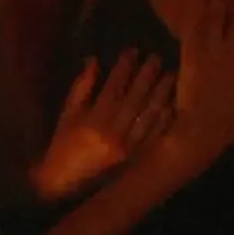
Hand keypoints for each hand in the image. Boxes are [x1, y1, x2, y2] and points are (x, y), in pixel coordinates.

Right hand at [32, 51, 174, 203]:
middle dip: (147, 76)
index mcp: (93, 120)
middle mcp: (112, 133)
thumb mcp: (68, 114)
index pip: (113, 87)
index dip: (124, 67)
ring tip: (170, 76)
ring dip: (161, 94)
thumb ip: (81, 87)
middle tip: (157, 58)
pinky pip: (154, 136)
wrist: (65, 183)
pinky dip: (163, 120)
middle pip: (135, 99)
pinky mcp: (136, 159)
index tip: (133, 51)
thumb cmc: (64, 145)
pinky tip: (170, 105)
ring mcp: (127, 148)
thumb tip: (94, 60)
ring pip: (148, 116)